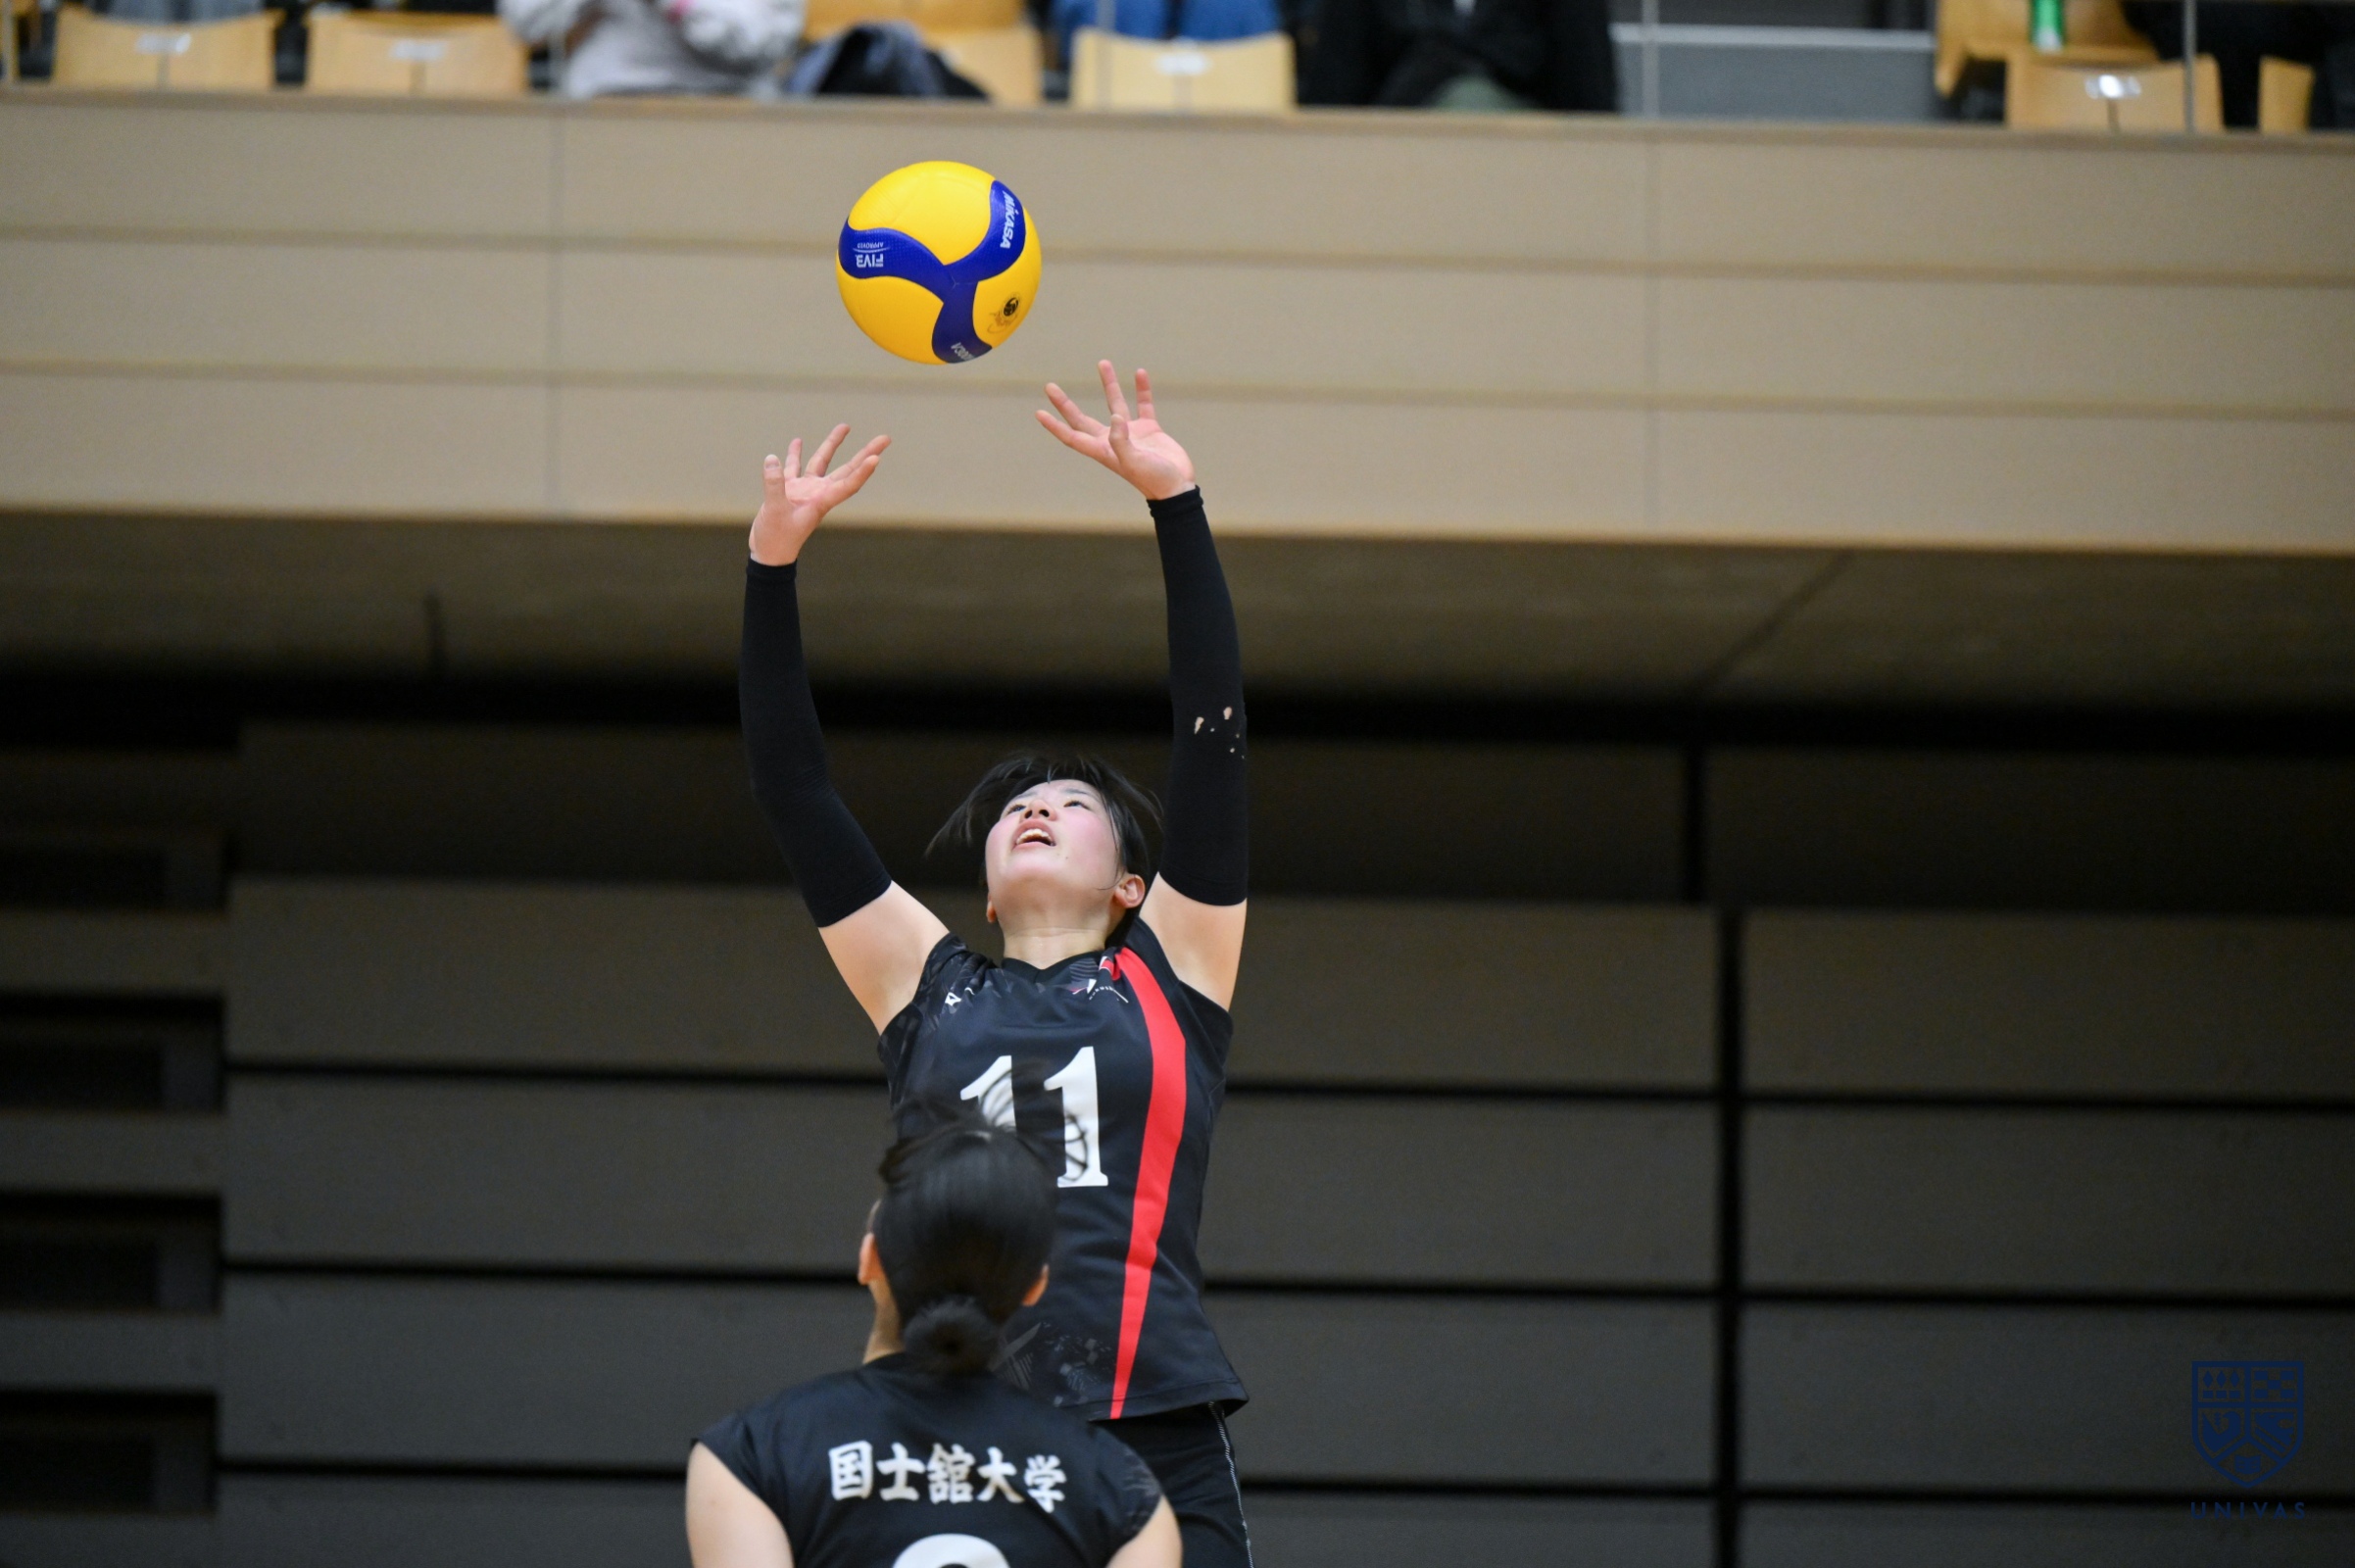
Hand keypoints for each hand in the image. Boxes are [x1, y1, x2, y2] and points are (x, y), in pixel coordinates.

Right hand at [748, 425, 888, 565]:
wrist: (768, 554)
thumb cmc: (776, 539)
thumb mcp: (775, 512)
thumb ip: (775, 486)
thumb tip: (772, 459)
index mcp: (821, 502)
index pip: (848, 484)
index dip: (863, 472)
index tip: (876, 458)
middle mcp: (819, 493)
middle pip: (846, 469)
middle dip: (865, 453)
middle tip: (885, 438)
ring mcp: (805, 491)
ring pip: (822, 462)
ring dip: (832, 445)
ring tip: (845, 426)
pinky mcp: (789, 491)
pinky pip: (795, 468)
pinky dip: (795, 455)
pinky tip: (797, 441)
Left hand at [1037, 362, 1195, 501]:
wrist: (1178, 487)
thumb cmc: (1154, 480)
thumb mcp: (1134, 463)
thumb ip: (1121, 441)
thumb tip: (1116, 417)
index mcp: (1103, 450)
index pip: (1072, 436)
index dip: (1055, 426)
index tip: (1039, 413)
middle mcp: (1113, 440)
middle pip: (1082, 419)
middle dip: (1066, 404)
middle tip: (1050, 387)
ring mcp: (1131, 433)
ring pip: (1116, 404)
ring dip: (1109, 384)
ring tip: (1103, 362)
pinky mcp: (1150, 429)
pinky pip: (1143, 405)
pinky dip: (1142, 390)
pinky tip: (1139, 373)